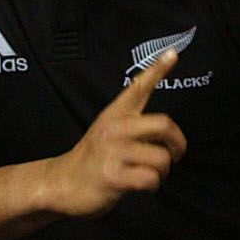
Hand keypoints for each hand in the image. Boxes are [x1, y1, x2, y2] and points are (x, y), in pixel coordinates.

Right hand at [47, 50, 188, 216]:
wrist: (61, 184)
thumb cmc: (93, 159)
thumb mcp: (108, 130)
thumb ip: (133, 122)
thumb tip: (165, 126)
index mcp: (115, 114)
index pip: (139, 86)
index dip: (157, 69)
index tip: (173, 53)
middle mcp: (115, 128)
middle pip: (164, 124)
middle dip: (178, 143)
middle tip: (176, 154)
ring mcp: (113, 151)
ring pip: (161, 158)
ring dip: (163, 172)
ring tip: (150, 174)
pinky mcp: (113, 175)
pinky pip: (150, 178)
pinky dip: (152, 186)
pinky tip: (142, 186)